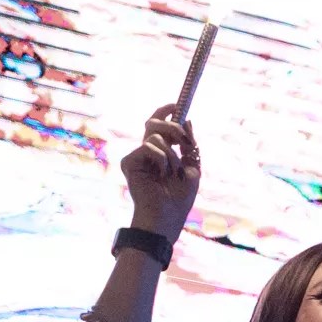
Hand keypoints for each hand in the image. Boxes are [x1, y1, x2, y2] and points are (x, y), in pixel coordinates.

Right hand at [121, 105, 199, 236]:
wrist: (167, 217)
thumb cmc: (180, 198)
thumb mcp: (193, 168)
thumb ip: (190, 146)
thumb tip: (188, 120)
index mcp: (160, 153)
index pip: (159, 126)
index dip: (166, 112)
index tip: (176, 104)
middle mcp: (146, 153)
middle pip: (153, 123)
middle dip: (172, 126)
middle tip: (184, 140)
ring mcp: (136, 157)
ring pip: (154, 135)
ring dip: (172, 154)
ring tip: (173, 172)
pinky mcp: (128, 162)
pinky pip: (149, 147)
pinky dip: (162, 160)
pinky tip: (162, 175)